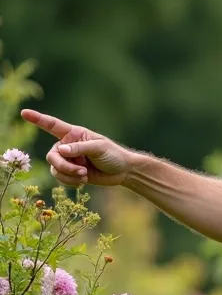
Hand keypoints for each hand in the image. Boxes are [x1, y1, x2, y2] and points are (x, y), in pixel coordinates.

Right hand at [20, 109, 134, 186]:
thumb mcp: (99, 148)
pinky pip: (60, 178)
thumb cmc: (113, 155)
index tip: (25, 113)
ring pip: (55, 169)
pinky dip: (70, 181)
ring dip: (68, 175)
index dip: (38, 119)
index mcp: (74, 134)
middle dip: (64, 166)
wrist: (122, 172)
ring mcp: (68, 160)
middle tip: (82, 171)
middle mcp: (67, 146)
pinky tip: (83, 180)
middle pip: (52, 156)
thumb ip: (80, 148)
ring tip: (85, 175)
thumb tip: (61, 150)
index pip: (53, 125)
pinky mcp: (70, 172)